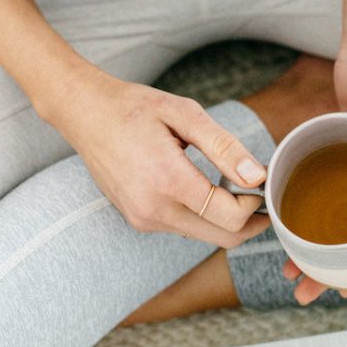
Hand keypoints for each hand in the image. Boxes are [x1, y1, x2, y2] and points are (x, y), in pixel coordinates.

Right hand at [51, 66, 269, 244]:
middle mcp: (153, 209)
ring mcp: (143, 219)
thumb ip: (224, 147)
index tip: (261, 181)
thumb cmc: (136, 108)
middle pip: (223, 237)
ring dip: (226, 218)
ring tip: (232, 185)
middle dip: (249, 220)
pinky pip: (185, 229)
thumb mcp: (186, 115)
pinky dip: (204, 216)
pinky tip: (205, 189)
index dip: (255, 204)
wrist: (86, 114)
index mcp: (167, 180)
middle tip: (260, 193)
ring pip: (205, 236)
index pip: (229, 217)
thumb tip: (257, 176)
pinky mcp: (139, 221)